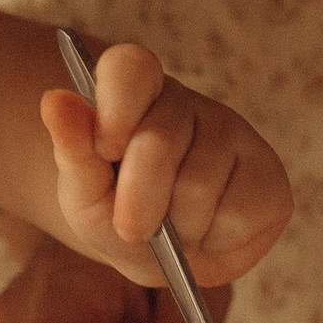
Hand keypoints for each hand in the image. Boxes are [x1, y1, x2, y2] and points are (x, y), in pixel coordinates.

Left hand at [37, 45, 291, 288]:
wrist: (160, 256)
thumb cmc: (115, 213)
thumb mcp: (83, 192)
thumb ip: (71, 148)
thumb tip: (54, 99)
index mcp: (135, 92)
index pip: (131, 66)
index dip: (118, 106)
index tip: (104, 148)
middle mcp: (186, 104)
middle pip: (162, 139)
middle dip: (139, 196)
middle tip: (130, 227)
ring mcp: (234, 135)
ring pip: (200, 183)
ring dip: (177, 227)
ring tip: (171, 231)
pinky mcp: (268, 176)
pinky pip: (238, 211)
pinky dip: (213, 239)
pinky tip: (207, 233)